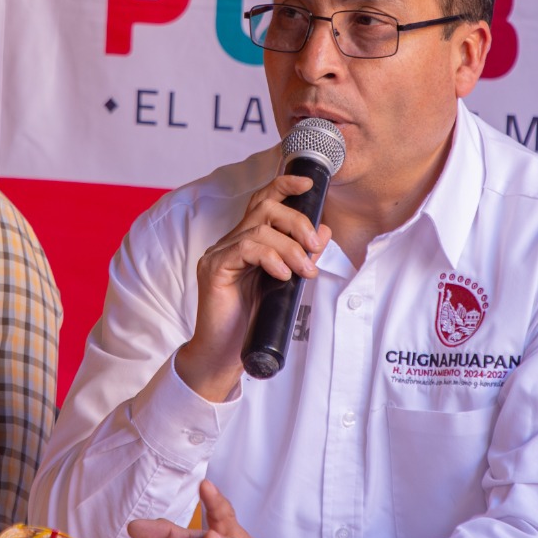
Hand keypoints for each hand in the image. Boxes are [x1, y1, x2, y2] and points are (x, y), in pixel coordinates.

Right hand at [176, 175, 330, 400]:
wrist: (224, 354)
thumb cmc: (251, 321)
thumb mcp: (285, 283)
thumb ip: (301, 255)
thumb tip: (324, 231)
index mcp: (245, 241)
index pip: (263, 201)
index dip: (284, 185)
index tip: (309, 183)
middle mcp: (229, 242)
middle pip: (264, 208)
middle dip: (297, 222)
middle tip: (314, 247)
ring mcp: (218, 254)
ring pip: (258, 229)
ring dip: (289, 247)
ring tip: (304, 271)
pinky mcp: (214, 269)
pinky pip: (245, 249)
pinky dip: (270, 258)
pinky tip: (282, 275)